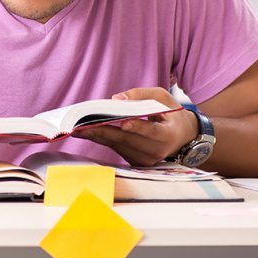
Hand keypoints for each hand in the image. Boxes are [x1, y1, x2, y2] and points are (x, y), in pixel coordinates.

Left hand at [77, 88, 198, 166]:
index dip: (137, 128)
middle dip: (101, 131)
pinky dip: (101, 138)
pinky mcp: (135, 162)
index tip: (124, 123)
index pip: (151, 132)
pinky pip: (116, 148)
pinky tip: (85, 131)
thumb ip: (141, 95)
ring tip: (75, 127)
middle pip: (126, 140)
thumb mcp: (163, 98)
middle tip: (79, 126)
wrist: (182, 139)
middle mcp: (156, 151)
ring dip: (96, 135)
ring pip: (117, 145)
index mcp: (167, 135)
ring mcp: (145, 159)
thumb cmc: (171, 114)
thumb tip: (116, 99)